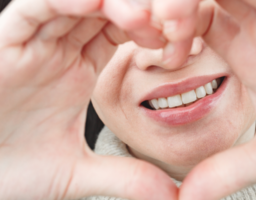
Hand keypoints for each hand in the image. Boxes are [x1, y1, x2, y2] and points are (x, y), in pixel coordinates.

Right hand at [0, 0, 176, 198]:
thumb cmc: (10, 170)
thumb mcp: (77, 173)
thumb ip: (125, 178)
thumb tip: (173, 196)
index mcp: (78, 70)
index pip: (122, 34)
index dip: (153, 34)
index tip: (180, 47)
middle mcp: (58, 50)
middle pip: (106, 9)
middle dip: (139, 11)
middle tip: (170, 27)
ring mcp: (32, 42)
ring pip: (76, 2)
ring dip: (112, 4)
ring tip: (141, 20)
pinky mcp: (3, 41)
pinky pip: (36, 8)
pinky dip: (66, 2)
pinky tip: (95, 6)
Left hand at [154, 0, 255, 198]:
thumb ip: (226, 170)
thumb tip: (183, 199)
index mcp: (250, 48)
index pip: (195, 19)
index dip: (168, 31)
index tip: (161, 57)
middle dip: (176, 5)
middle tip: (162, 29)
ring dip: (196, 0)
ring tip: (175, 20)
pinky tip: (202, 16)